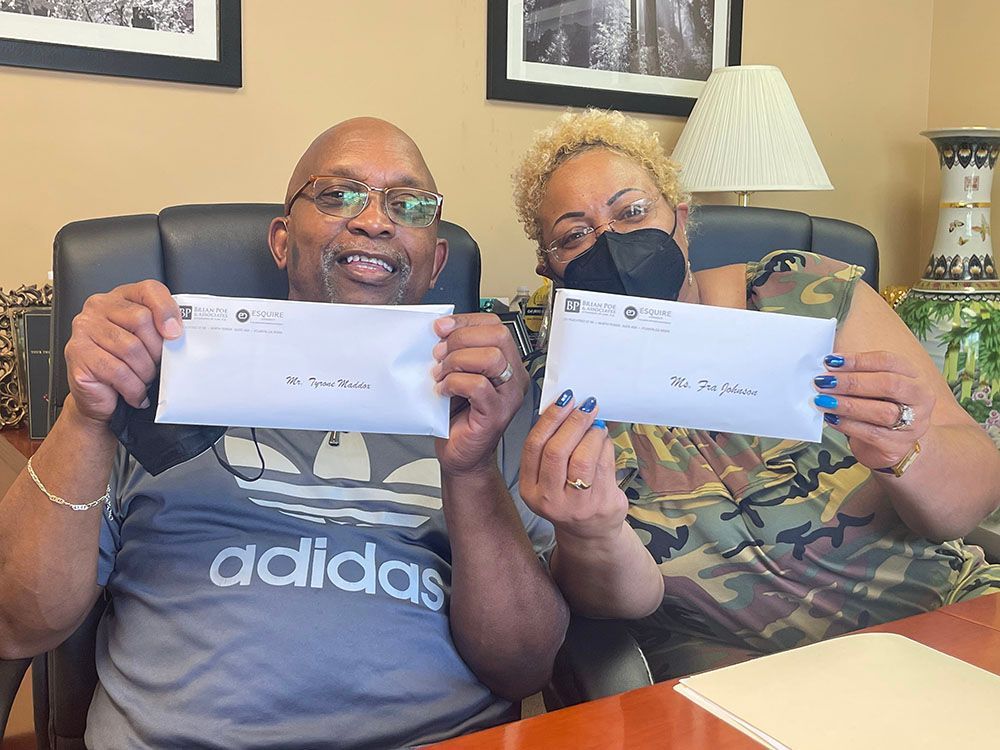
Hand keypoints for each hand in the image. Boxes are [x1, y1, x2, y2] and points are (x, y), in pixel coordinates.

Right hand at [64, 280, 182, 423]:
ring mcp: (83, 329)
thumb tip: (178, 334)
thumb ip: (162, 329)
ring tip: (144, 380)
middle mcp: (98, 308)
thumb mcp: (148, 342)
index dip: (167, 310)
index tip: (176, 334)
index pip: (149, 290)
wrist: (99, 397)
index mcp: (120, 298)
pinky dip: (133, 387)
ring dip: (145, 372)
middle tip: (157, 366)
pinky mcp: (77, 354)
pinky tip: (135, 393)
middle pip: (141, 319)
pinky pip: (118, 371)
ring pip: (130, 348)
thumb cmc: (126, 366)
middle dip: (156, 350)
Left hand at [432, 313, 527, 474]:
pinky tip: (443, 392)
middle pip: (498, 335)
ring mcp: (509, 396)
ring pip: (491, 358)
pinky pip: (478, 386)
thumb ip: (455, 351)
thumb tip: (439, 329)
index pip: (495, 324)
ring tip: (442, 375)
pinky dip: (454, 384)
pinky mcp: (496, 414)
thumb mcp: (456, 374)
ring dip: (457, 361)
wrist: (460, 454)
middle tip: (439, 355)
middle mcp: (514, 376)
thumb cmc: (458, 417)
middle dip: (461, 339)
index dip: (465, 321)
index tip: (440, 328)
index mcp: (507, 361)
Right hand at [520, 391, 627, 540]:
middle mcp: (549, 500)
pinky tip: (604, 440)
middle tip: (587, 406)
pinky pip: (604, 466)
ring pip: (583, 458)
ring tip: (596, 424)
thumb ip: (552, 446)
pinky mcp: (602, 505)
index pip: (534, 446)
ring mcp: (576, 506)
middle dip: (573, 422)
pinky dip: (605, 446)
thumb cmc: (569, 495)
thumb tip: (568, 406)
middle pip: (557, 451)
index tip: (565, 399)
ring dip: (592, 433)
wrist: (591, 532)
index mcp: (530, 489)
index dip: (550, 419)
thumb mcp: (549, 477)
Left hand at [813, 351, 934, 470]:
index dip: (858, 360)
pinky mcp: (898, 446)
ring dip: (848, 405)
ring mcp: (913, 424)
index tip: (831, 361)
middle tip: (824, 382)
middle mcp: (920, 399)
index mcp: (914, 376)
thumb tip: (828, 363)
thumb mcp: (872, 388)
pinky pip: (871, 434)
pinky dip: (847, 425)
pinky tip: (831, 418)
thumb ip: (856, 374)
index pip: (888, 361)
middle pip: (889, 384)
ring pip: (882, 412)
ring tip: (823, 401)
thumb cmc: (878, 409)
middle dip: (852, 382)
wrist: (888, 445)